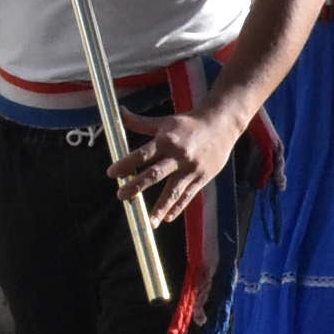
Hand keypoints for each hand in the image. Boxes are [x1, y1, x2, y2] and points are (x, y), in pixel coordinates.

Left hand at [112, 104, 238, 224]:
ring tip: (149, 222)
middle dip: (137, 185)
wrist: (222, 124)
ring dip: (160, 207)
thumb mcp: (164, 121)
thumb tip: (119, 112)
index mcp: (166, 140)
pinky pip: (188, 195)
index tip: (111, 174)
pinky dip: (177, 207)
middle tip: (122, 196)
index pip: (143, 154)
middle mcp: (178, 155)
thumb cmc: (189, 123)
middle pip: (155, 174)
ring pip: (173, 190)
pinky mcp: (203, 177)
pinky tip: (167, 218)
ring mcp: (191, 168)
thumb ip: (140, 122)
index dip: (126, 163)